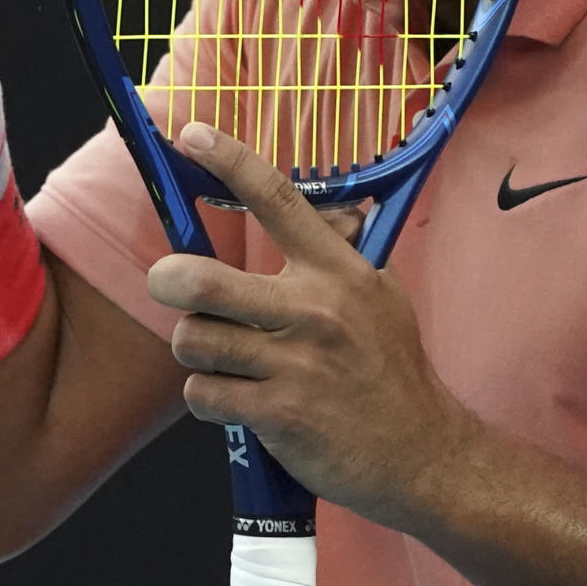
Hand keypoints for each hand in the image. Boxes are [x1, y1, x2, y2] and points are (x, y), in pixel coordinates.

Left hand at [147, 122, 473, 531]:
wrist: (422, 452)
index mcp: (336, 269)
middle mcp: (313, 309)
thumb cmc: (391, 366)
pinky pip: (204, 395)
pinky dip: (207, 398)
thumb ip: (342, 249)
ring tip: (221, 356)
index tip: (192, 134)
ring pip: (196, 342)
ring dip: (196, 350)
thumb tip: (324, 208)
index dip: (229, 160)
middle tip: (165, 281)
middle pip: (206, 282)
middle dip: (168, 280)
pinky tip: (236, 400)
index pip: (276, 198)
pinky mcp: (279, 415)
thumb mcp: (379, 291)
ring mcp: (295, 364)